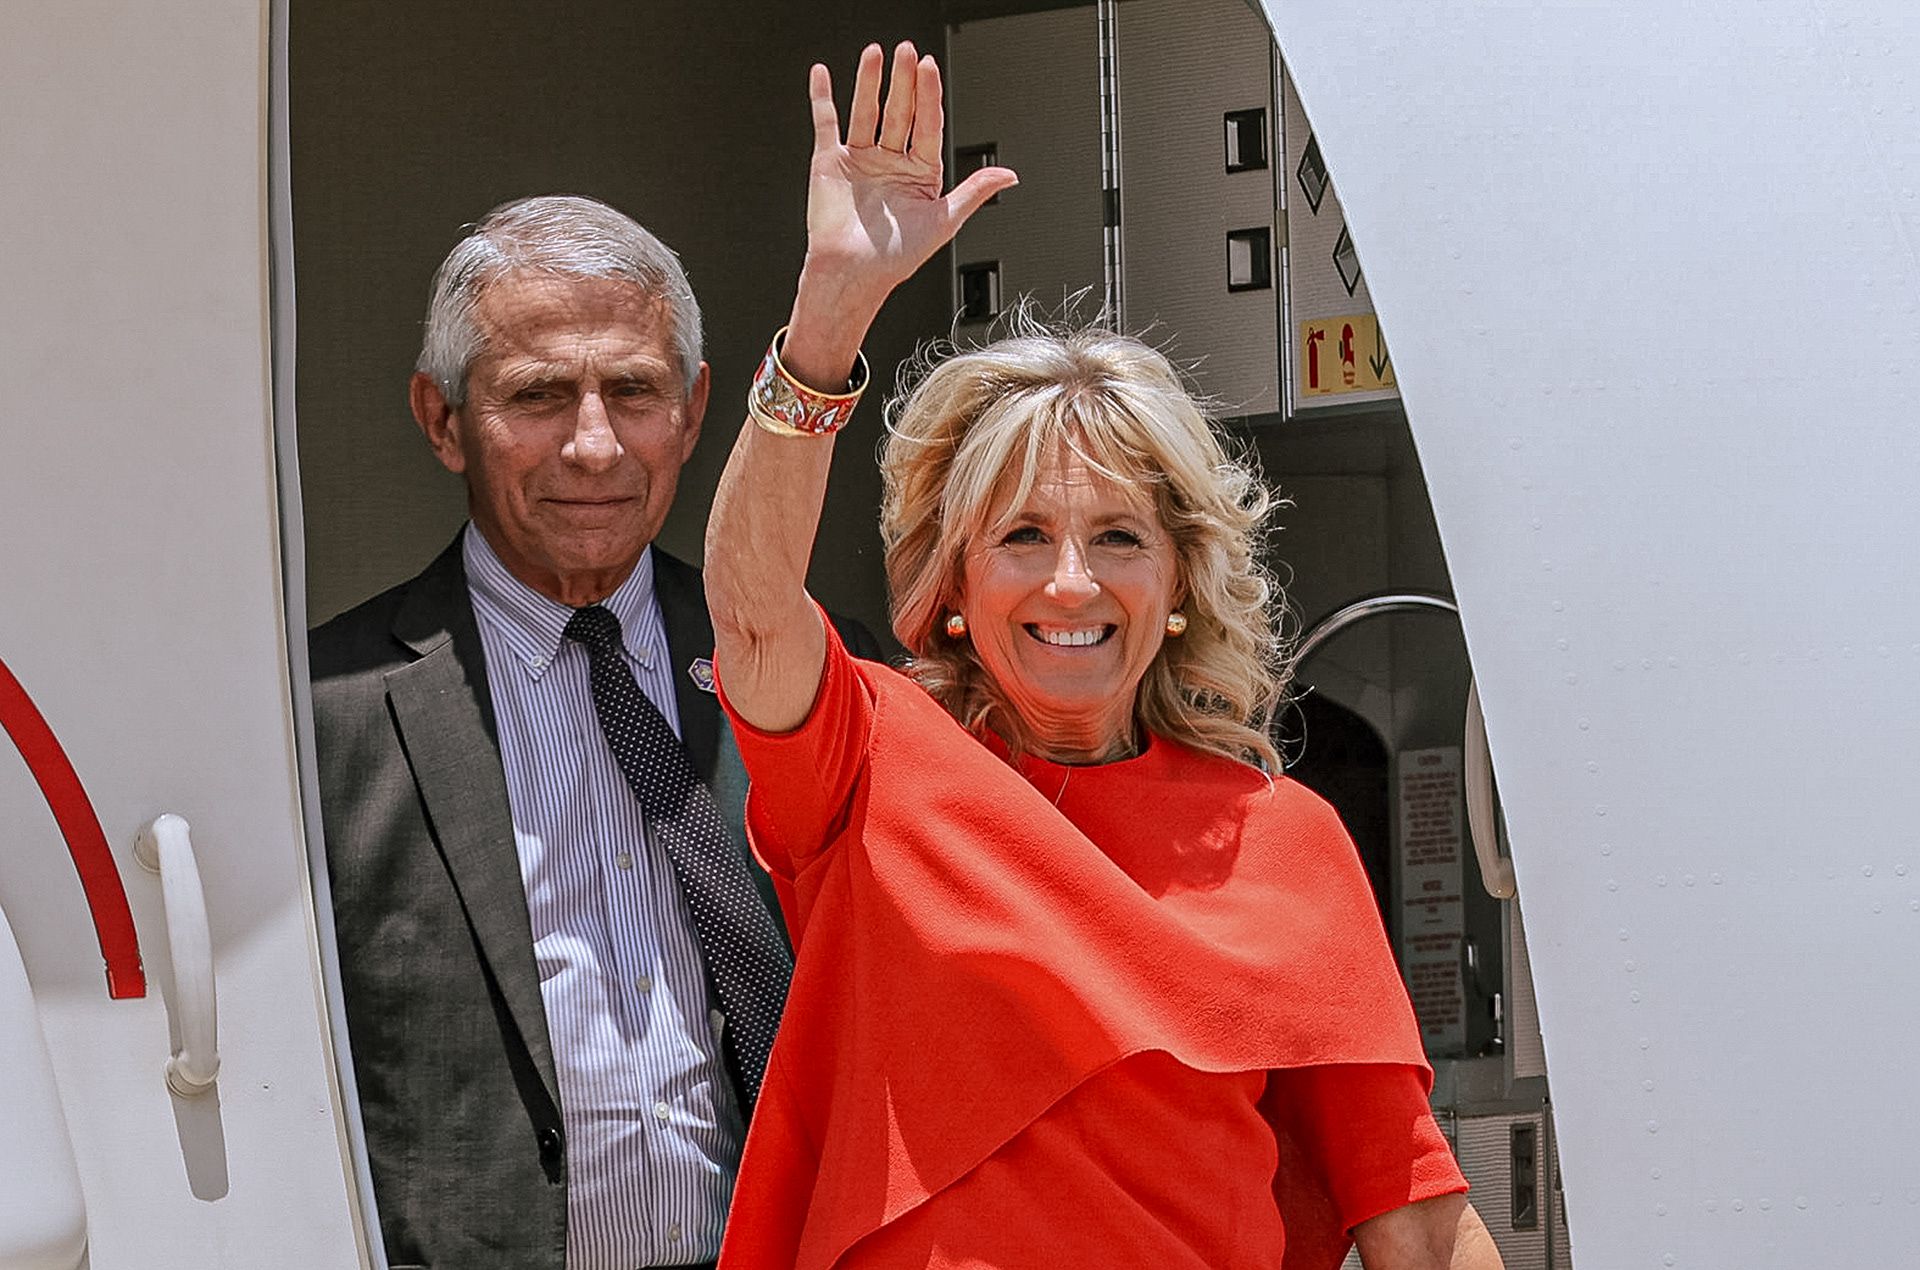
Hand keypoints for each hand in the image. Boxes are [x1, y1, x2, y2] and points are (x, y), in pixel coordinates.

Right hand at [792, 42, 1016, 348]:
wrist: (852, 275)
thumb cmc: (896, 258)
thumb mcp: (945, 221)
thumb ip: (975, 192)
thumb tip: (1009, 175)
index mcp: (920, 173)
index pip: (927, 124)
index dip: (928, 95)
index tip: (929, 68)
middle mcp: (891, 162)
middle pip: (899, 112)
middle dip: (903, 82)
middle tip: (907, 52)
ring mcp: (860, 159)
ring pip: (866, 111)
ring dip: (869, 82)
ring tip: (876, 54)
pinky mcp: (830, 163)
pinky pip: (827, 124)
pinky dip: (823, 98)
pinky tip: (824, 74)